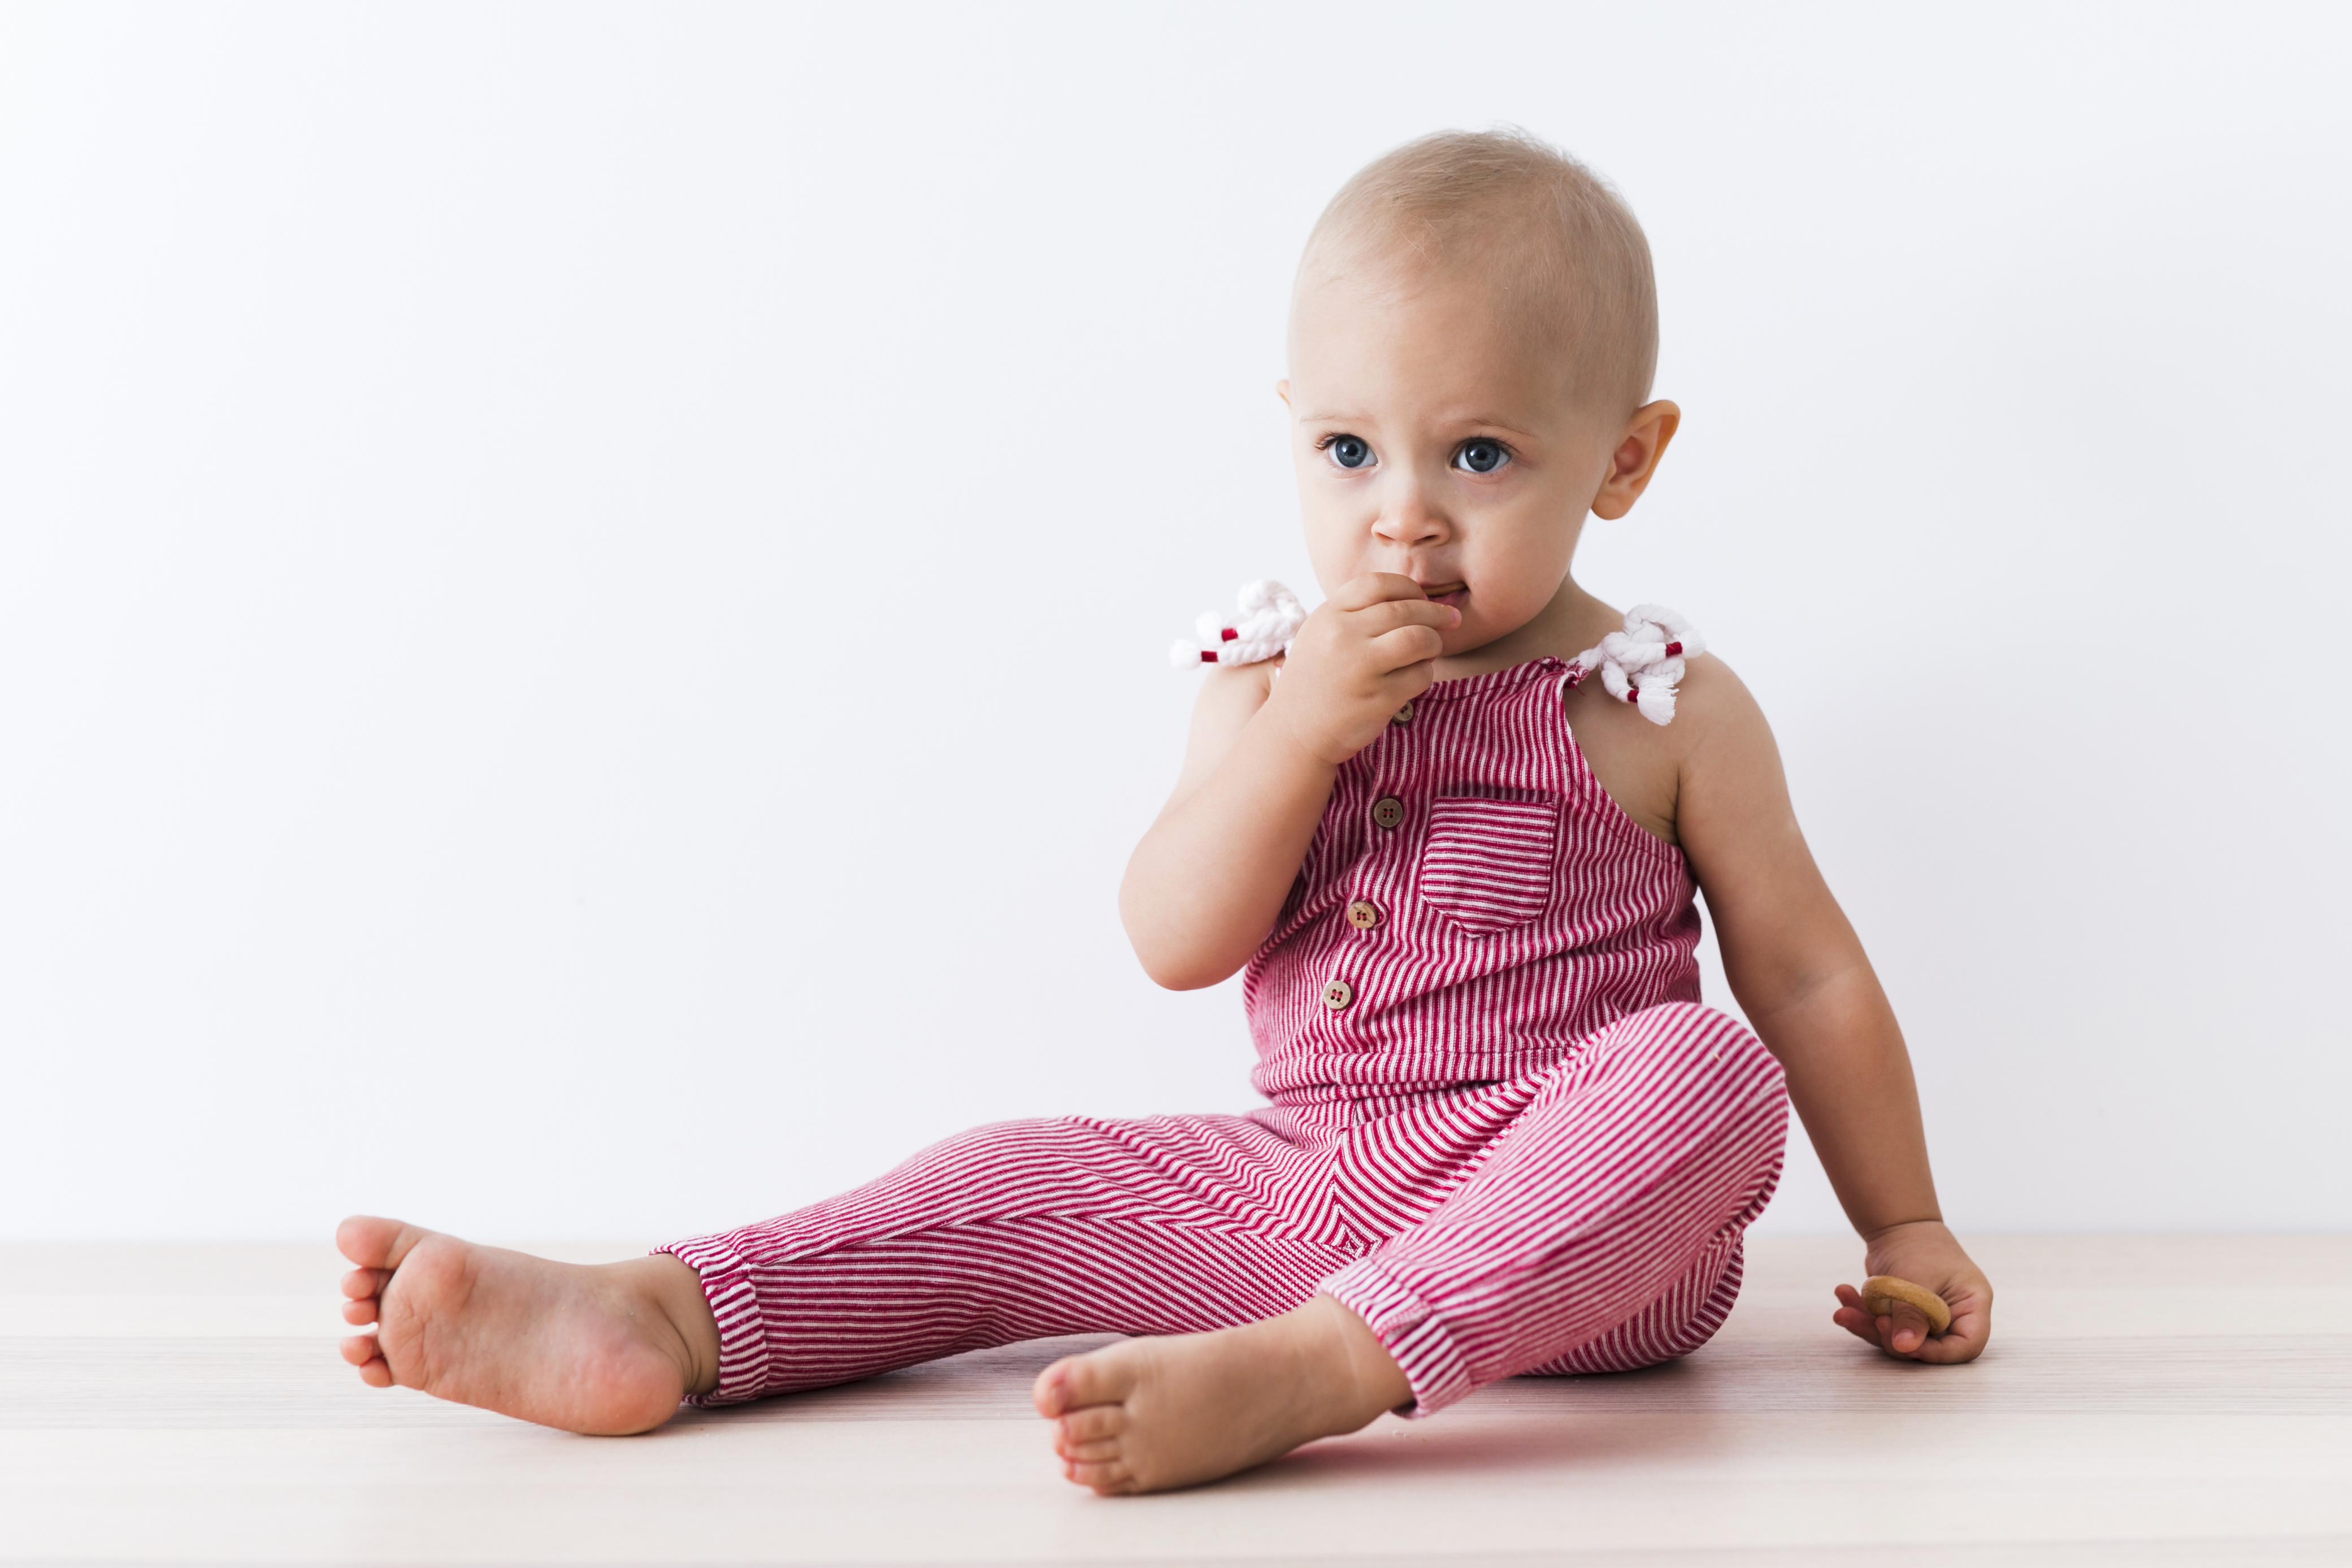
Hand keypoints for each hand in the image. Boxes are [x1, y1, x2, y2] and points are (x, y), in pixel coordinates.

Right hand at [1263, 574, 1459, 765]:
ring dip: (1434, 643)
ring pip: (1419, 639)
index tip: (1423, 599)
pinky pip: (1420, 676)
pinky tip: (1412, 679)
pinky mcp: (1377, 699)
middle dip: (1436, 613)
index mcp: (1328, 616)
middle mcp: (1342, 637)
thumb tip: (1414, 599)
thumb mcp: (1320, 635)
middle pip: (1405, 610)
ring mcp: (1360, 668)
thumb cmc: (1315, 681)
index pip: (1378, 584)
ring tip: (1430, 650)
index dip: (1409, 588)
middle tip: (1450, 619)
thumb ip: (1355, 614)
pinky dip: (1424, 675)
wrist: (1294, 732)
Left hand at [1831, 1219, 1992, 1363]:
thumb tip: (1905, 1348)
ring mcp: (1927, 1318)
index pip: (1966, 1345)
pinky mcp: (1903, 1316)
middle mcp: (1953, 1316)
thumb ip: (1912, 1315)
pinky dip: (1862, 1315)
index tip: (1906, 1345)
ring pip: (1900, 1340)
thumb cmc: (1917, 1245)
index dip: (1938, 1353)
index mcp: (1971, 1305)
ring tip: (1843, 1313)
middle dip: (1893, 1339)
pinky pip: (1884, 1327)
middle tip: (1874, 1322)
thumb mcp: (1917, 1279)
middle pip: (1929, 1347)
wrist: (1896, 1224)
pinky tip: (1844, 1295)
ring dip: (1868, 1328)